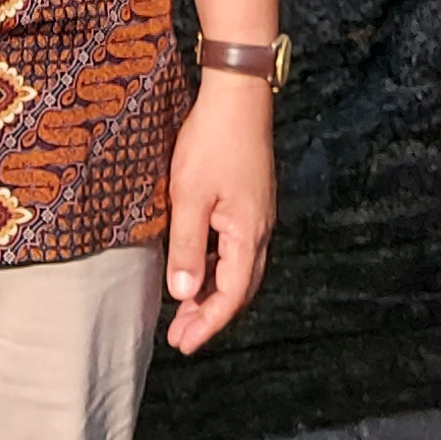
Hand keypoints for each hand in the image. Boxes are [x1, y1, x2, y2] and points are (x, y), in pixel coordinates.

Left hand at [161, 73, 274, 354]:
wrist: (237, 95)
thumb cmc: (211, 143)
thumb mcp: (189, 196)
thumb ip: (187, 247)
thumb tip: (183, 295)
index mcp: (248, 235)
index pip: (230, 296)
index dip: (207, 323)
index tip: (182, 344)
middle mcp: (260, 230)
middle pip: (239, 288)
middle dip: (210, 315)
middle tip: (180, 336)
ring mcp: (258, 214)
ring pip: (238, 268)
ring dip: (212, 291)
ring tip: (183, 309)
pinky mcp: (250, 200)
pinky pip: (235, 248)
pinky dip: (216, 266)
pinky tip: (196, 265)